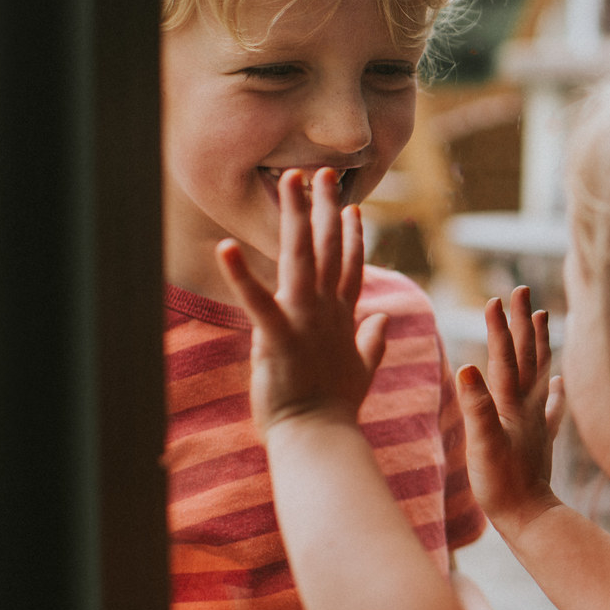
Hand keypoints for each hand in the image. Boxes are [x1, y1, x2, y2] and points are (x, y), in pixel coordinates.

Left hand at [216, 168, 388, 433]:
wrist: (322, 437)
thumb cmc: (336, 409)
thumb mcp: (363, 370)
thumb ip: (374, 342)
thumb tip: (384, 321)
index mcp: (344, 318)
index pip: (351, 267)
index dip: (353, 236)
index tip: (353, 207)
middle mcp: (327, 310)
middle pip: (329, 248)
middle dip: (325, 207)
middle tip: (321, 172)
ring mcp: (305, 320)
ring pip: (301, 257)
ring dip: (295, 216)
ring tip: (288, 181)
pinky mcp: (278, 336)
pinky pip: (257, 300)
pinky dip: (240, 275)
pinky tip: (224, 248)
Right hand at [456, 285, 564, 532]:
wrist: (529, 517)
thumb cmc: (501, 485)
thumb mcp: (482, 446)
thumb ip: (476, 407)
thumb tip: (466, 366)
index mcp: (511, 406)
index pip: (504, 358)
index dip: (498, 328)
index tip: (494, 298)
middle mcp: (527, 407)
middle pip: (527, 356)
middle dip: (523, 322)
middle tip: (522, 290)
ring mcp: (536, 421)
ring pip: (540, 372)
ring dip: (540, 344)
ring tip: (543, 317)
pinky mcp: (540, 438)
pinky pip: (551, 406)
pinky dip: (556, 390)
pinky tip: (561, 382)